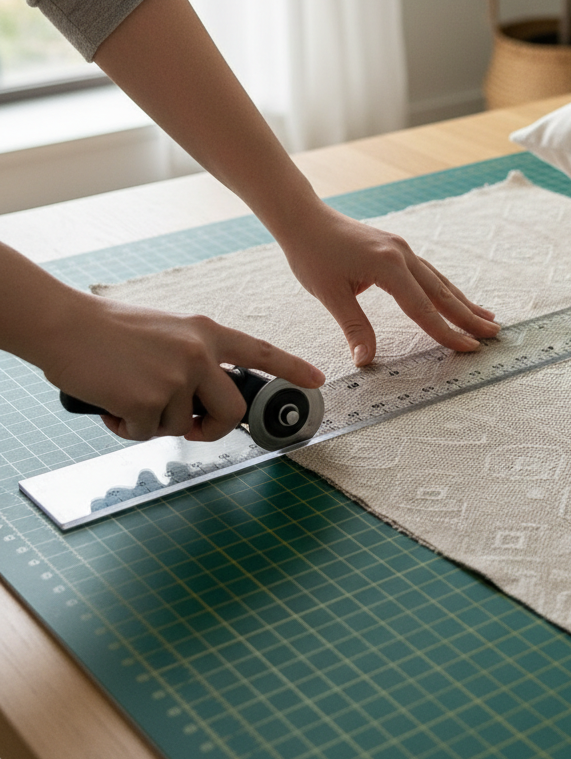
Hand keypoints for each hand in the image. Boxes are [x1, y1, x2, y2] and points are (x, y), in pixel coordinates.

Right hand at [43, 292, 323, 442]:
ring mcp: (176, 377)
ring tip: (125, 395)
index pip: (259, 351)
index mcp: (206, 332)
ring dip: (151, 422)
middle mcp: (199, 354)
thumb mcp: (166, 331)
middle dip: (211, 430)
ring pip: (180, 425)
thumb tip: (198, 406)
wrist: (64, 324)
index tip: (318, 380)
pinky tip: (109, 402)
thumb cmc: (108, 330)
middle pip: (232, 411)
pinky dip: (124, 427)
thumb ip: (192, 359)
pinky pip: (145, 433)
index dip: (291, 368)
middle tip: (186, 429)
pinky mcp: (147, 400)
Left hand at [279, 201, 499, 365]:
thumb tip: (365, 360)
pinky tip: (455, 298)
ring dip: (464, 302)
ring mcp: (403, 250)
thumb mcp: (330, 294)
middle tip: (494, 335)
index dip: (447, 332)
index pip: (423, 308)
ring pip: (440, 281)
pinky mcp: (397, 249)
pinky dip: (446, 289)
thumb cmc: (312, 253)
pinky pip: (429, 273)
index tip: (469, 348)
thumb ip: (354, 327)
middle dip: (469, 316)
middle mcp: (403, 255)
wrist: (303, 217)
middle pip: (442, 293)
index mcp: (389, 266)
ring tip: (487, 318)